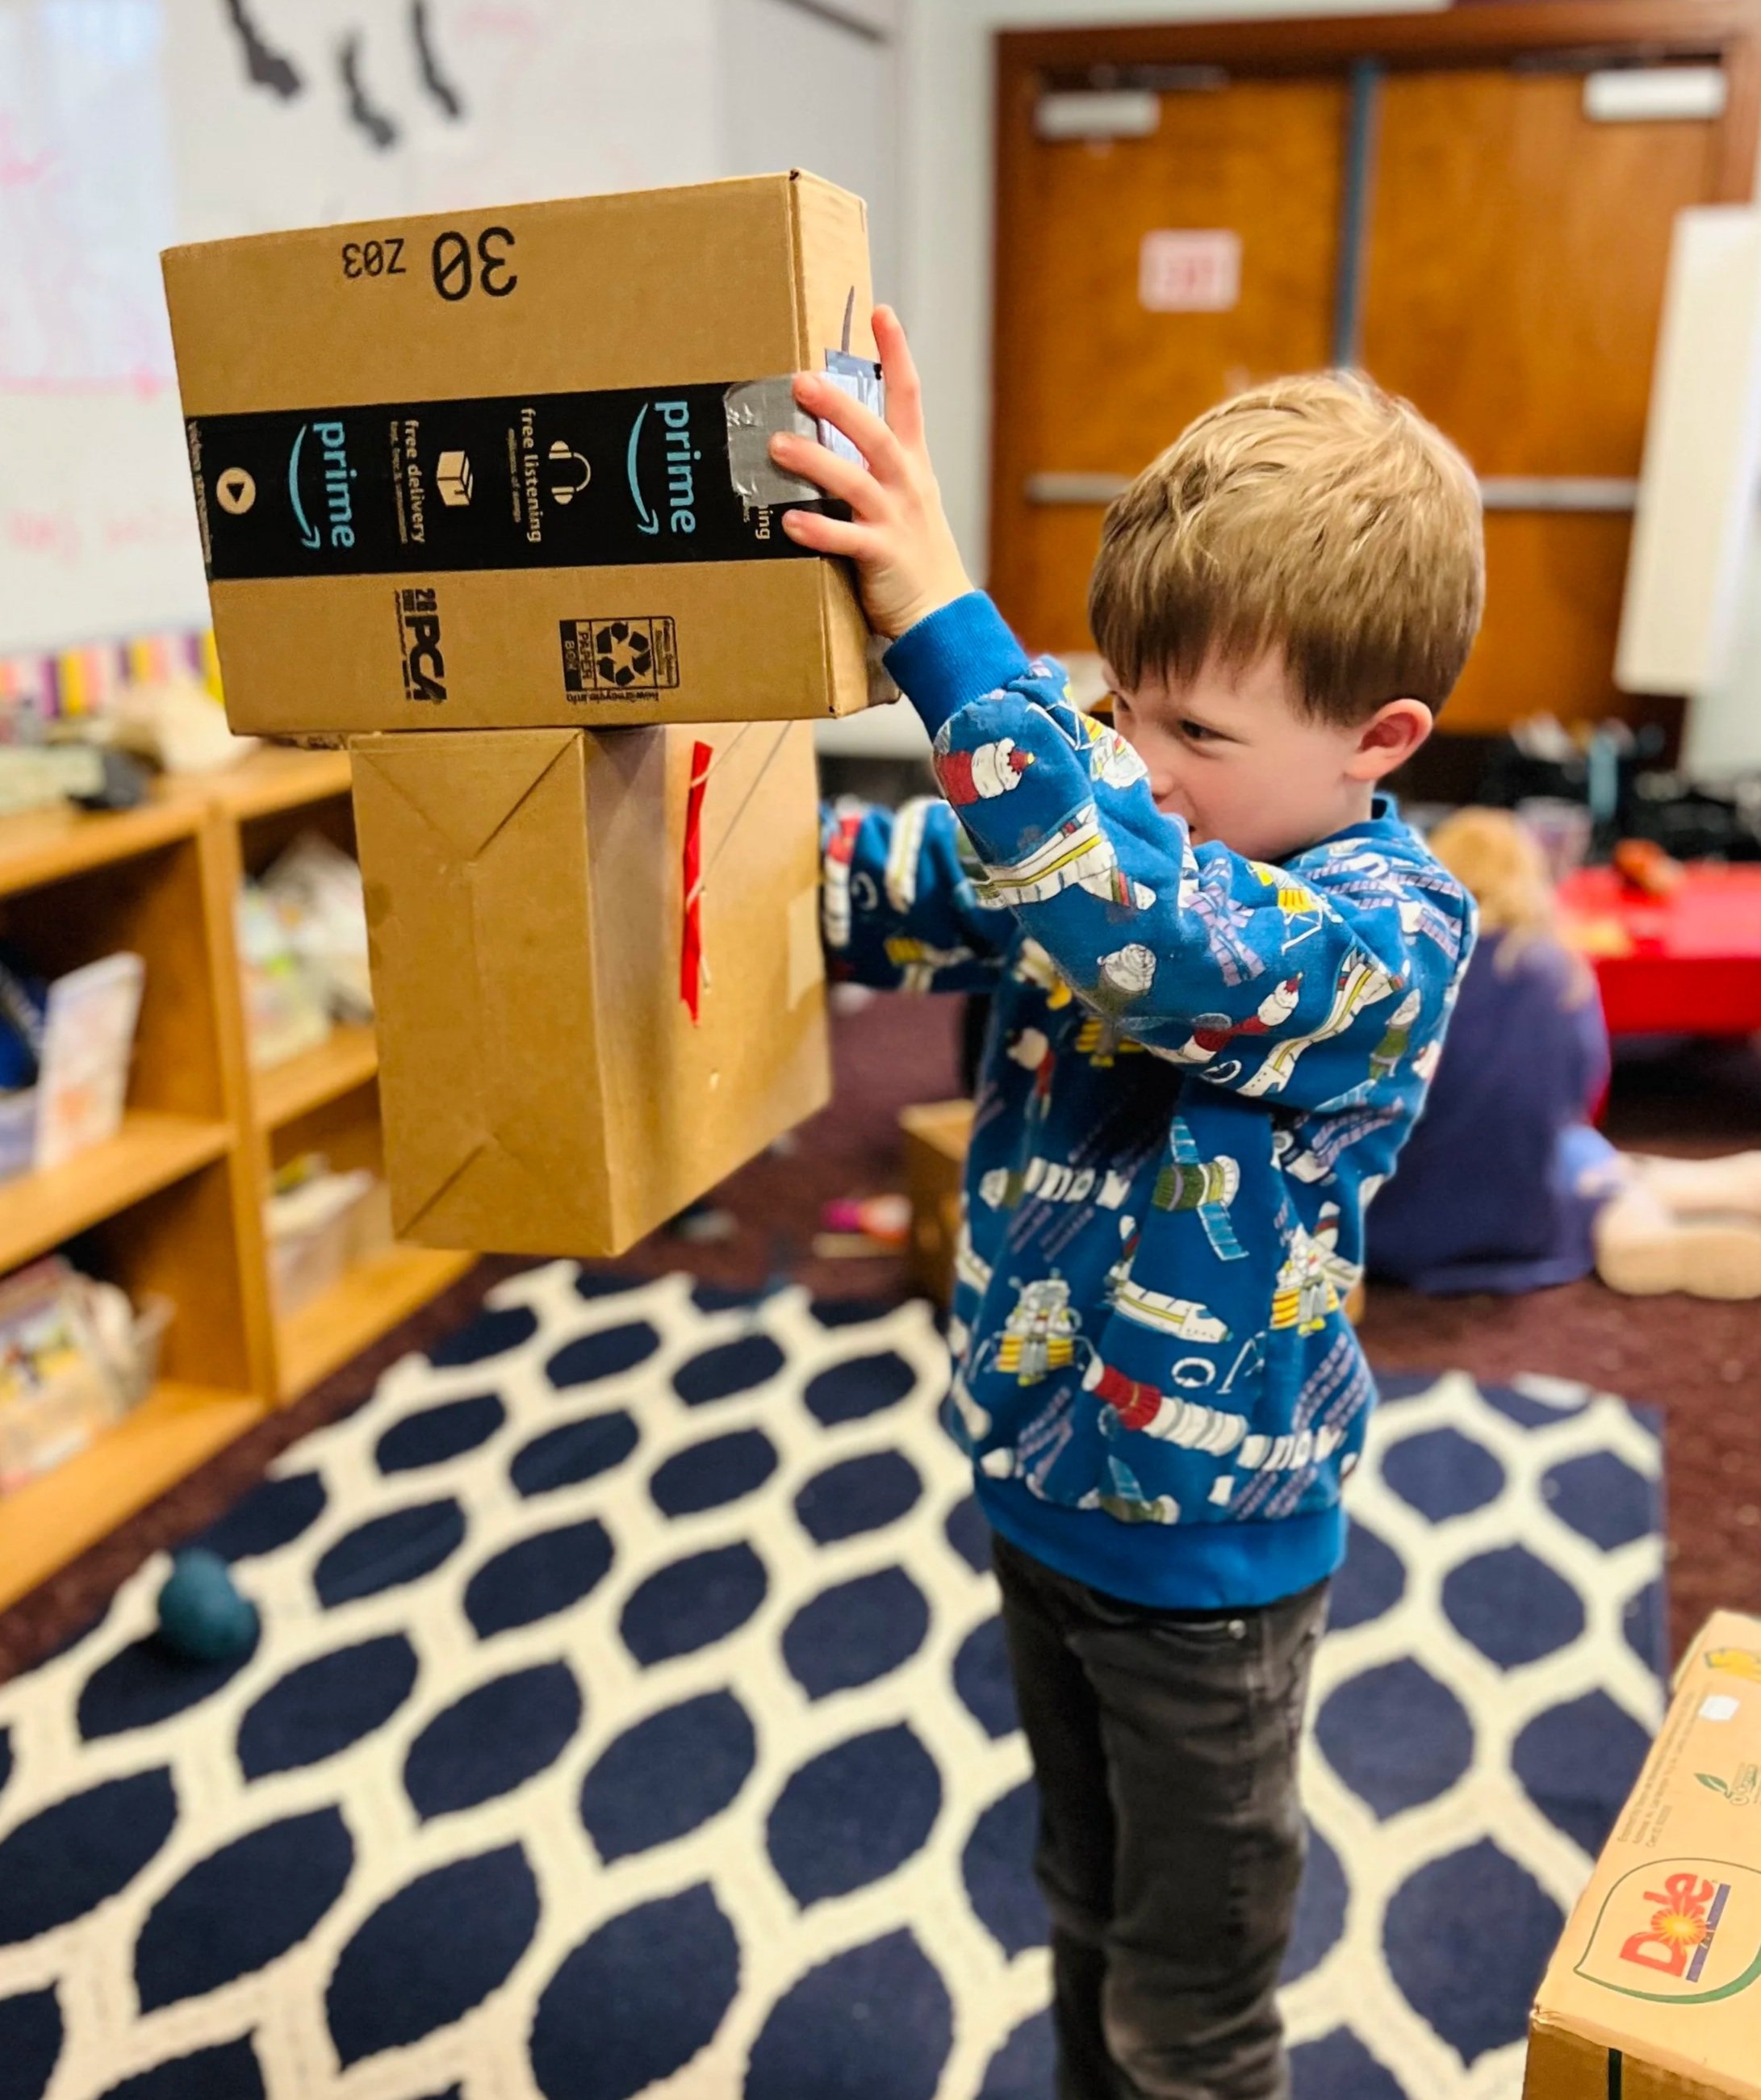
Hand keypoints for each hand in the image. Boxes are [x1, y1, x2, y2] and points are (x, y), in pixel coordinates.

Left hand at [770, 305, 973, 640]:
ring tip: (777, 446)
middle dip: (839, 405)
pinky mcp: (882, 557)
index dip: (897, 353)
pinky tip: (789, 520)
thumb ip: (868, 466)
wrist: (942, 613)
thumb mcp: (902, 499)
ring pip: (855, 481)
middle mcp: (906, 484)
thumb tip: (820, 434)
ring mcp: (896, 520)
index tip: (882, 312)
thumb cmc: (912, 554)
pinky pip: (846, 539)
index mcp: (911, 463)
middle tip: (801, 381)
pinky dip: (817, 528)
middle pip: (875, 433)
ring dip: (814, 460)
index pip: (909, 396)